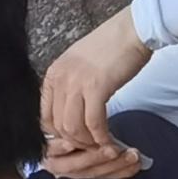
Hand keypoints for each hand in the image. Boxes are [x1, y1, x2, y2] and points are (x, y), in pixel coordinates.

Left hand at [40, 7, 154, 171]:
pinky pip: (93, 122)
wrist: (133, 31)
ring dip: (86, 141)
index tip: (72, 141)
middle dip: (73, 141)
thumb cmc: (111, 47)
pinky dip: (100, 136)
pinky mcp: (97, 88)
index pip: (44, 116)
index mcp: (53, 75)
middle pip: (57, 125)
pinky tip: (108, 141)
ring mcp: (77, 83)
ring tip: (99, 145)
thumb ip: (70, 86)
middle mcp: (60, 79)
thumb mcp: (78, 65)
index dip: (57, 135)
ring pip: (73, 127)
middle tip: (89, 147)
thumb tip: (69, 112)